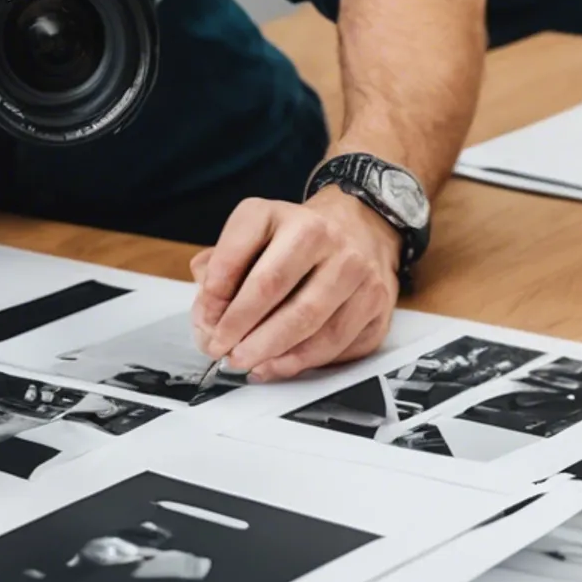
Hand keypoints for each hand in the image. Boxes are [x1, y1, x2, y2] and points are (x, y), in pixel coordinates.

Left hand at [190, 191, 400, 381]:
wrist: (361, 231)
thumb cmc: (293, 243)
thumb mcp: (251, 236)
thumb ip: (220, 268)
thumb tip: (208, 316)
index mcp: (280, 214)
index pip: (238, 250)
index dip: (214, 291)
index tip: (204, 319)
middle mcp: (323, 235)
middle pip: (272, 286)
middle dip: (238, 325)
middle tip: (219, 349)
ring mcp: (356, 268)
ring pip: (307, 319)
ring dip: (268, 350)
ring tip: (244, 362)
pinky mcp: (377, 301)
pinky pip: (336, 341)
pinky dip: (300, 360)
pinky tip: (276, 366)